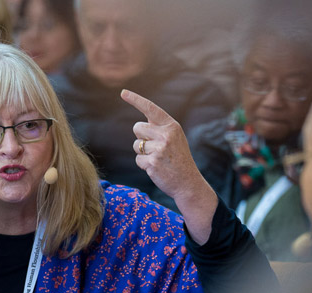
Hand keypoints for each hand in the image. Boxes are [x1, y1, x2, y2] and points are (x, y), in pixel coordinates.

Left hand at [120, 89, 216, 243]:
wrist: (188, 182)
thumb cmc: (179, 159)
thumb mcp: (175, 139)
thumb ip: (159, 129)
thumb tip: (139, 125)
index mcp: (172, 126)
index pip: (151, 109)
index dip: (135, 100)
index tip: (123, 92)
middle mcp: (166, 135)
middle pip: (137, 128)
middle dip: (141, 137)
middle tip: (156, 148)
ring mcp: (159, 149)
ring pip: (136, 145)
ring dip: (142, 152)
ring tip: (158, 159)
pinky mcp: (152, 162)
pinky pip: (138, 159)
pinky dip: (144, 164)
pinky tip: (156, 168)